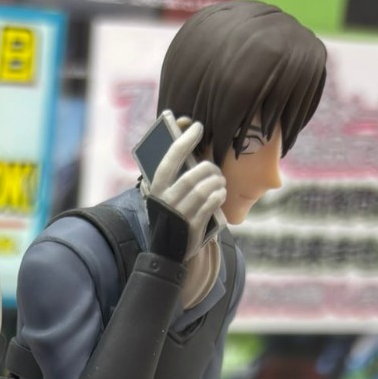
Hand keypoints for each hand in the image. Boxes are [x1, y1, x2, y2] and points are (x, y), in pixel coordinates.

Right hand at [145, 119, 226, 265]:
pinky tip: (221, 194)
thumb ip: (172, 173)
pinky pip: (212, 203)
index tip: (198, 126)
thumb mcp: (163, 195)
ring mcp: (180, 213)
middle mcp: (166, 199)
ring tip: (221, 182)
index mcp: (157, 187)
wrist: (167, 252)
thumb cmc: (169, 215)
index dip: (185, 139)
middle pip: (194, 175)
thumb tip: (187, 138)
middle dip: (210, 169)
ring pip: (205, 188)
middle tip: (216, 171)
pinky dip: (219, 195)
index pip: (171, 157)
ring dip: (218, 182)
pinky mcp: (193, 225)